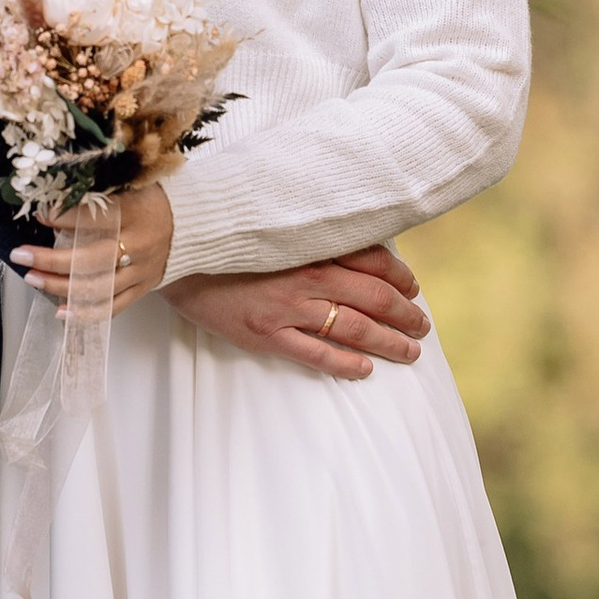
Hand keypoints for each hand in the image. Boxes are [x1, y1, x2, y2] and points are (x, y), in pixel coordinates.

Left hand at [12, 179, 173, 316]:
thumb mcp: (130, 186)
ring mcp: (142, 272)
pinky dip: (86, 313)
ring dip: (61, 286)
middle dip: (51, 260)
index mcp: (136, 214)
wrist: (191, 224)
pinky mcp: (143, 288)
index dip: (65, 218)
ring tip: (33, 278)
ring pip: (98, 287)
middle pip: (91, 260)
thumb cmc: (154, 201)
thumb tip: (49, 206)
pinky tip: (61, 311)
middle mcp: (140, 246)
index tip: (40, 215)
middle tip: (21, 255)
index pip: (95, 218)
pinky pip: (113, 307)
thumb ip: (96, 196)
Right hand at [166, 241, 428, 380]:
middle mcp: (306, 276)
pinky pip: (317, 354)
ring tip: (409, 352)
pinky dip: (346, 364)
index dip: (400, 276)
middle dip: (405, 314)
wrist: (177, 253)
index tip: (413, 288)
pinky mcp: (266, 334)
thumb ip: (311, 237)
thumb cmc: (226, 238)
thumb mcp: (274, 228)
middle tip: (421, 326)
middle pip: (374, 298)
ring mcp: (287, 308)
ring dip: (388, 342)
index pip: (373, 261)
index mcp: (311, 245)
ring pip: (354, 328)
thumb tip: (353, 246)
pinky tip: (364, 371)